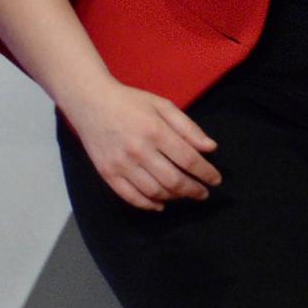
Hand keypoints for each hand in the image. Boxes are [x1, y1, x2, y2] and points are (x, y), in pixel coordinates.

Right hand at [61, 80, 219, 211]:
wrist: (91, 103)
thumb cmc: (131, 102)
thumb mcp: (164, 106)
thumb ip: (188, 128)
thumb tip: (211, 148)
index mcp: (156, 132)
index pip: (188, 160)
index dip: (206, 173)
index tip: (216, 180)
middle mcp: (138, 151)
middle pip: (173, 180)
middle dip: (193, 190)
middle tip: (203, 194)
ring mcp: (121, 164)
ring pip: (153, 191)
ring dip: (173, 197)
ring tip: (184, 195)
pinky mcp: (107, 173)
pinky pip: (129, 196)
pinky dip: (147, 204)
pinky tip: (160, 204)